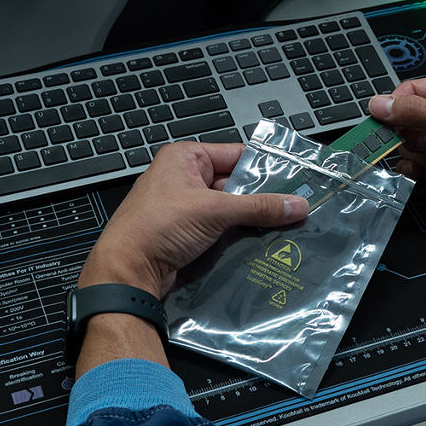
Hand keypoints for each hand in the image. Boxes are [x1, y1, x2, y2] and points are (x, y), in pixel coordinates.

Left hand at [78, 142, 309, 297]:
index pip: (236, 154)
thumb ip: (258, 207)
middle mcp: (184, 178)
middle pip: (235, 184)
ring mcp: (185, 207)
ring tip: (287, 226)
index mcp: (185, 158)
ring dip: (252, 220)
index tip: (297, 178)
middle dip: (262, 197)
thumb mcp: (214, 210)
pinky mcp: (186, 234)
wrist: (128, 270)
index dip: (265, 166)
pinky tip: (263, 243)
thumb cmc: (159, 226)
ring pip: (229, 209)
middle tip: (297, 206)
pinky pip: (220, 229)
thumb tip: (297, 205)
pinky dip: (239, 235)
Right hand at [368, 70, 425, 229]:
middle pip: (409, 118)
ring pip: (412, 143)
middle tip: (392, 143)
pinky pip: (421, 164)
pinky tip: (412, 171)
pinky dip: (414, 168)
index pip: (413, 91)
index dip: (395, 106)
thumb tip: (379, 103)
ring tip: (418, 157)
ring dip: (409, 152)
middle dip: (402, 132)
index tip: (377, 122)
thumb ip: (414, 112)